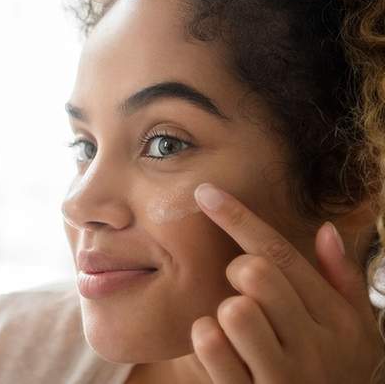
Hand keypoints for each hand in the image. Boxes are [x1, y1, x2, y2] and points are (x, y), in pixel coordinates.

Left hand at [190, 183, 382, 383]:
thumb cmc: (334, 375)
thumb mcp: (353, 334)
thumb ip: (342, 281)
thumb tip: (326, 228)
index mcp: (337, 321)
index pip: (282, 255)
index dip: (239, 218)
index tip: (205, 192)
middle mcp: (314, 346)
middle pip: (256, 273)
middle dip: (238, 272)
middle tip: (242, 291)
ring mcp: (282, 376)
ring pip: (234, 308)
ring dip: (225, 311)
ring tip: (236, 327)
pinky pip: (212, 345)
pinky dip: (206, 338)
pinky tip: (219, 347)